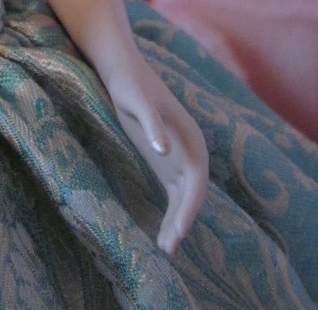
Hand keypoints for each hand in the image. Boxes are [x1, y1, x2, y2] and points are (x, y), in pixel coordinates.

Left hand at [102, 51, 207, 253]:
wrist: (120, 68)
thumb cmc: (128, 82)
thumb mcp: (136, 100)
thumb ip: (152, 124)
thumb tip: (166, 152)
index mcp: (191, 137)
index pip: (197, 181)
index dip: (190, 208)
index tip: (179, 232)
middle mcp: (190, 150)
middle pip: (192, 194)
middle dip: (183, 221)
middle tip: (168, 248)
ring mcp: (178, 157)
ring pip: (184, 198)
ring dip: (178, 222)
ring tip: (165, 249)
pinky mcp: (164, 162)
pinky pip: (173, 194)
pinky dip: (170, 213)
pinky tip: (162, 232)